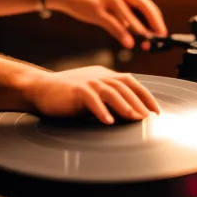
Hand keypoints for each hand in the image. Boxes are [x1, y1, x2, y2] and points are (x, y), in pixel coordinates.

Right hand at [21, 65, 159, 123]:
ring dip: (125, 106)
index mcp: (104, 75)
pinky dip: (101, 110)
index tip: (156, 110)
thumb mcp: (92, 94)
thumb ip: (109, 100)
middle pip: (125, 87)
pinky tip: (108, 121)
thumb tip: (131, 114)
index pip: (130, 82)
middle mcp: (99, 76)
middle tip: (149, 117)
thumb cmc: (67, 95)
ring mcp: (88, 82)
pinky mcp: (76, 91)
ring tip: (135, 118)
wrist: (40, 88)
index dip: (145, 95)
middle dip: (139, 102)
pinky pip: (92, 100)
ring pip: (112, 92)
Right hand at [48, 0, 167, 49]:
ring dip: (139, 27)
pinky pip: (111, 22)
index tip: (160, 27)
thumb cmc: (83, 0)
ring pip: (126, 13)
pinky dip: (122, 32)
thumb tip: (133, 27)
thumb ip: (117, 13)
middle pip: (139, 2)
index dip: (153, 13)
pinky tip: (129, 42)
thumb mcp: (104, 3)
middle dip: (153, 18)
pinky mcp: (94, 9)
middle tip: (160, 33)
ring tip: (148, 40)